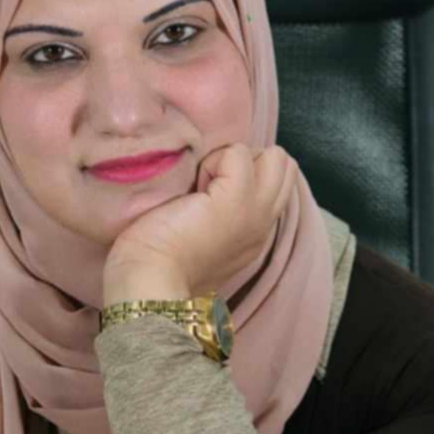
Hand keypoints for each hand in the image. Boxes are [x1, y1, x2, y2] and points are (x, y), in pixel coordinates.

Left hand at [103, 144, 297, 296]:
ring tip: (202, 186)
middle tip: (209, 184)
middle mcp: (263, 225)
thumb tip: (208, 185)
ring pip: (275, 157)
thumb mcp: (200, 239)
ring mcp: (255, 211)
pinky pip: (238, 152)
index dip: (244, 175)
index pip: (275, 186)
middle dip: (247, 161)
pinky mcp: (237, 198)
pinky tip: (193, 187)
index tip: (208, 193)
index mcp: (254, 237)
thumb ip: (218, 216)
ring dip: (233, 160)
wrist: (149, 281)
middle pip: (284, 167)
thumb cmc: (158, 262)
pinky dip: (213, 160)